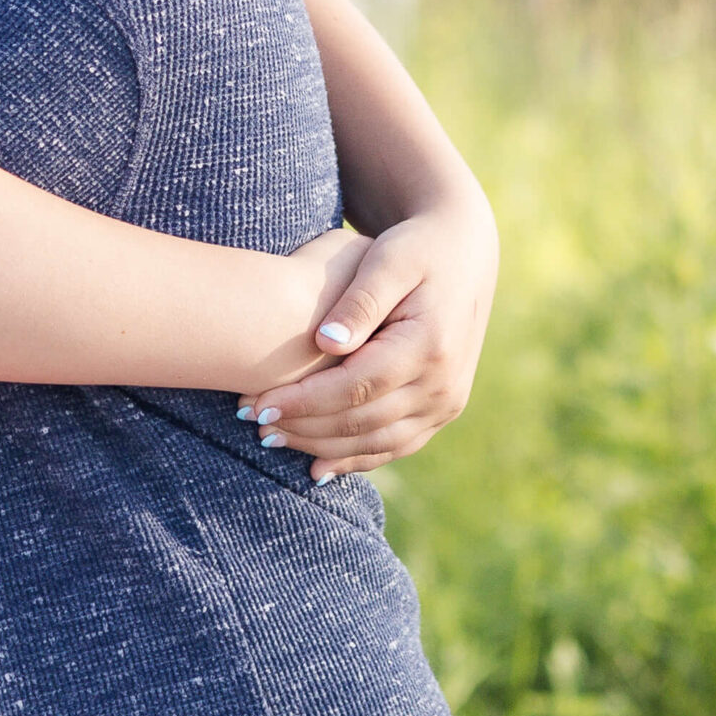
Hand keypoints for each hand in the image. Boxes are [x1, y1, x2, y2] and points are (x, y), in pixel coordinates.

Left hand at [241, 203, 497, 480]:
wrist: (464, 254)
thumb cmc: (415, 248)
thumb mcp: (389, 260)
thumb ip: (360, 300)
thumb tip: (325, 342)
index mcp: (429, 346)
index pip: (357, 386)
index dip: (305, 401)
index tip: (258, 403)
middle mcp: (444, 383)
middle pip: (363, 420)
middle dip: (303, 427)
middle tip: (251, 423)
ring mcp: (447, 402)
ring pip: (378, 442)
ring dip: (322, 448)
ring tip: (270, 440)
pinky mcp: (442, 409)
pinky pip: (397, 446)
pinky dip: (356, 459)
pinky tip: (316, 467)